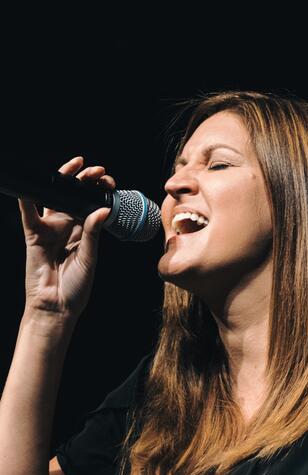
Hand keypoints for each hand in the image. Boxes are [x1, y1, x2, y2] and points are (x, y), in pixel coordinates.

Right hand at [18, 155, 115, 319]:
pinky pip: (29, 214)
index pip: (91, 205)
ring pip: (55, 198)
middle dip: (86, 180)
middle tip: (98, 171)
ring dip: (64, 180)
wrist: (57, 306)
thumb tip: (103, 209)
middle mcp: (67, 228)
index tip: (109, 182)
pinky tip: (33, 185)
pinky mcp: (34, 235)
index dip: (99, 192)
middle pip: (74, 197)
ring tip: (77, 166)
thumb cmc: (76, 287)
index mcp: (84, 233)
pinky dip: (27, 200)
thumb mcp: (89, 257)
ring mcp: (50, 229)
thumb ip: (93, 232)